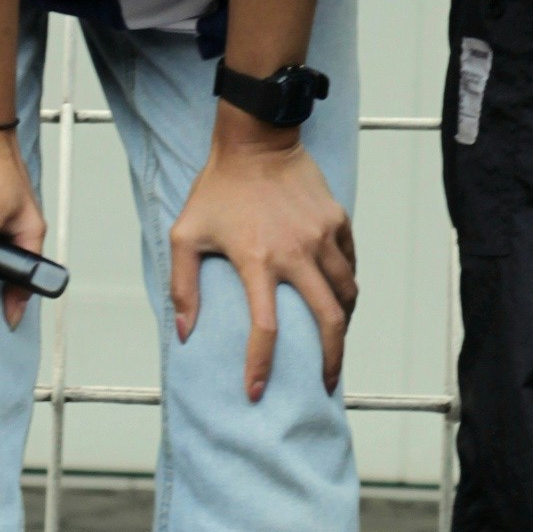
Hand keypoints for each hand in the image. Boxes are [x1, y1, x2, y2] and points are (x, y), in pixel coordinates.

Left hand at [168, 121, 357, 400]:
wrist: (255, 138)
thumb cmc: (217, 188)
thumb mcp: (185, 234)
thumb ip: (182, 287)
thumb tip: (185, 335)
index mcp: (257, 260)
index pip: (266, 328)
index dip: (261, 366)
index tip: (256, 392)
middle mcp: (295, 251)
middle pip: (328, 319)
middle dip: (331, 359)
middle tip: (326, 382)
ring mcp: (321, 234)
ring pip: (346, 292)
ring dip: (344, 323)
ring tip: (335, 342)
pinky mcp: (336, 218)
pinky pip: (349, 262)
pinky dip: (347, 285)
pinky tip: (339, 297)